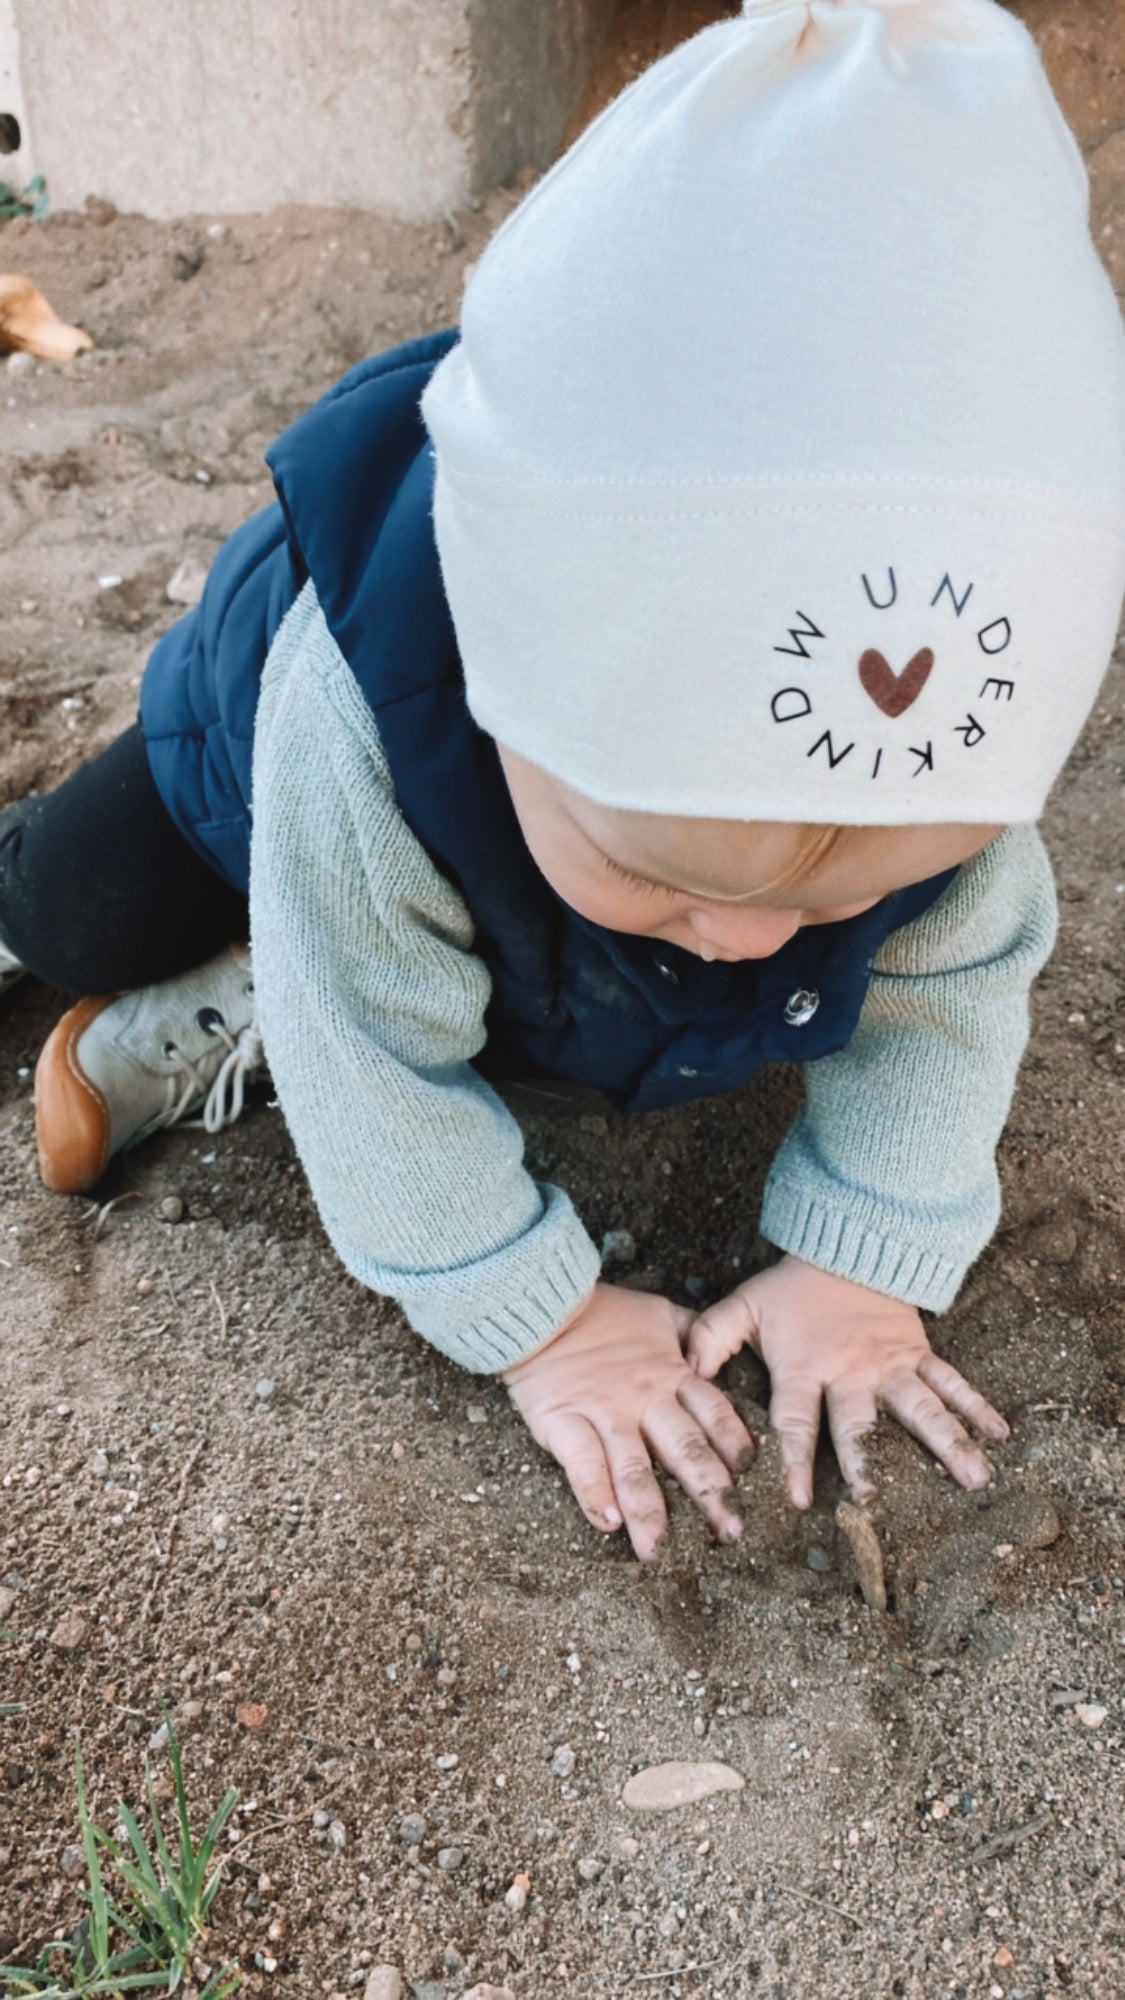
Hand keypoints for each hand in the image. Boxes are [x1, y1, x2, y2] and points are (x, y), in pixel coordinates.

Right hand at [501, 1282, 755, 1560]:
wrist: (541, 1305)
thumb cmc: (603, 1312)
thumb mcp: (659, 1313)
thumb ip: (694, 1333)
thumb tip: (720, 1351)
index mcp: (671, 1374)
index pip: (714, 1415)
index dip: (735, 1447)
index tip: (752, 1480)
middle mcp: (644, 1398)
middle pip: (685, 1450)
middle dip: (711, 1493)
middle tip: (731, 1533)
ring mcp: (604, 1412)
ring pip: (634, 1468)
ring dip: (648, 1513)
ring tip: (658, 1551)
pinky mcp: (563, 1421)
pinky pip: (582, 1462)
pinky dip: (594, 1493)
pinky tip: (606, 1522)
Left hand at [686, 1255, 1007, 1508]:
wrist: (847, 1246)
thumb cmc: (792, 1288)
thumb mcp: (744, 1305)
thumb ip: (711, 1337)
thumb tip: (687, 1370)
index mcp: (806, 1367)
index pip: (797, 1419)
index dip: (795, 1458)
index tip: (797, 1499)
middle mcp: (852, 1372)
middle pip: (861, 1423)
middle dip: (868, 1464)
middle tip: (877, 1502)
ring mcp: (891, 1365)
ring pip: (921, 1408)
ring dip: (948, 1443)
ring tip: (975, 1479)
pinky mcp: (918, 1354)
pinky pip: (951, 1382)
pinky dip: (977, 1406)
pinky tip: (1002, 1435)